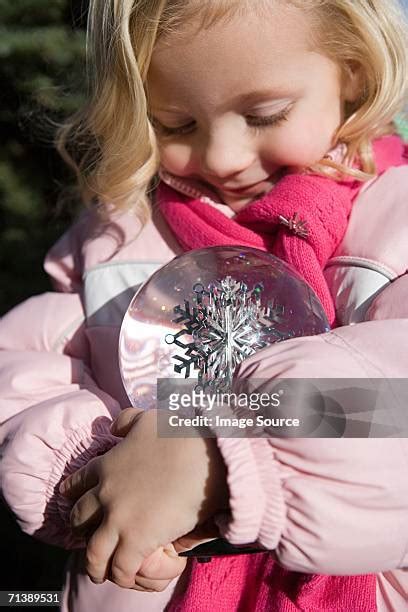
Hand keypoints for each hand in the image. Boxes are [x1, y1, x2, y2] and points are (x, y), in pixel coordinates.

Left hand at [59, 408, 228, 587]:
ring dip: (95, 563)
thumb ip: (127, 421)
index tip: (74, 502)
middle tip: (88, 536)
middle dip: (82, 530)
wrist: (205, 457)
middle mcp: (106, 494)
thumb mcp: (147, 418)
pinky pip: (119, 568)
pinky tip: (126, 576)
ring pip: (94, 551)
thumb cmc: (180, 435)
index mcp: (107, 465)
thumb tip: (114, 427)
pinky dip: (121, 575)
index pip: (77, 484)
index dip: (73, 495)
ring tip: (99, 570)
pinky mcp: (137, 540)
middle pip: (79, 519)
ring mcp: (119, 519)